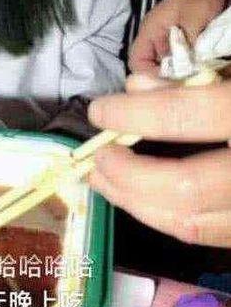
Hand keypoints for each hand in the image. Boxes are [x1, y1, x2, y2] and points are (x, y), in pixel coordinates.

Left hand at [87, 74, 230, 247]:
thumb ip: (198, 73)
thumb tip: (137, 88)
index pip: (187, 115)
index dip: (134, 115)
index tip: (100, 110)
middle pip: (186, 188)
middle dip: (128, 175)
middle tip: (96, 158)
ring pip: (193, 222)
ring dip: (136, 203)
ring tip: (104, 180)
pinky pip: (210, 233)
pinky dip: (166, 218)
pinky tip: (142, 199)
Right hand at [129, 0, 227, 74]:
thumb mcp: (193, 16)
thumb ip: (187, 40)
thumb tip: (186, 66)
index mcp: (150, 31)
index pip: (136, 61)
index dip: (148, 74)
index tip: (169, 81)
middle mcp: (155, 41)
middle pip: (150, 69)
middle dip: (166, 78)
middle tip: (185, 81)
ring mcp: (168, 45)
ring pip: (165, 69)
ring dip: (178, 74)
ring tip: (193, 76)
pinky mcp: (180, 48)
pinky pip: (178, 64)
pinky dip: (187, 69)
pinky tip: (199, 69)